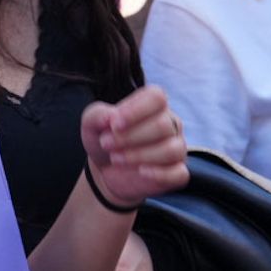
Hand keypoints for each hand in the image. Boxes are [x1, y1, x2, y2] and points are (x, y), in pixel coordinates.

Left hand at [80, 85, 189, 208]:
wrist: (105, 170)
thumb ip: (98, 115)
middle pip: (162, 125)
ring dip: (140, 155)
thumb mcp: (92, 124)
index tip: (114, 124)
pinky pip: (179, 173)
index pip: (157, 97)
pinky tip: (141, 172)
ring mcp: (177, 148)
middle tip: (107, 144)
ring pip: (171, 149)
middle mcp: (170, 123)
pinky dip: (159, 173)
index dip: (136, 110)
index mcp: (153, 104)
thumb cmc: (104, 138)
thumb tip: (110, 117)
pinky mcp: (177, 172)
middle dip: (130, 136)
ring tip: (116, 158)